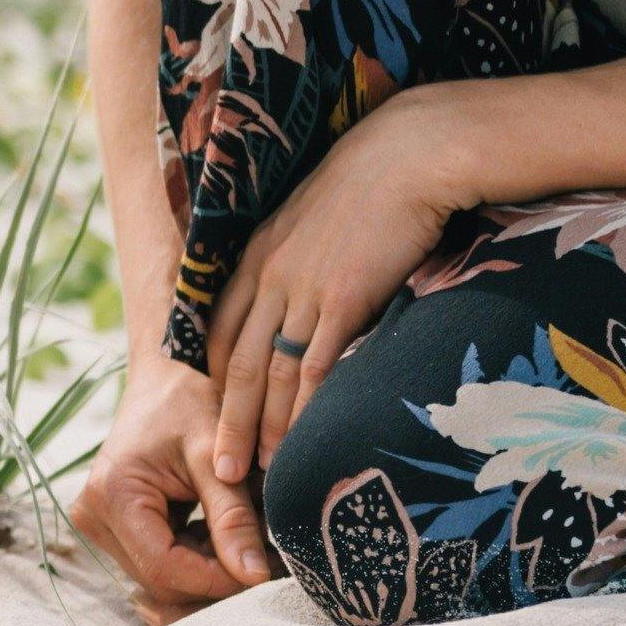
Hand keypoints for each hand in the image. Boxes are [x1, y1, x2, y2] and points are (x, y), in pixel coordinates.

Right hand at [68, 351, 260, 615]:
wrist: (167, 375)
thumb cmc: (190, 402)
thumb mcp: (215, 458)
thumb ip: (234, 519)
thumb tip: (256, 578)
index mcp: (112, 494)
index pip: (165, 568)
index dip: (217, 580)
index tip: (265, 573)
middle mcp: (92, 516)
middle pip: (161, 579)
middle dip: (215, 576)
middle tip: (265, 559)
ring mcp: (98, 523)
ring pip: (162, 576)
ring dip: (208, 569)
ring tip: (246, 539)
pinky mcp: (112, 526)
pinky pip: (158, 562)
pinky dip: (196, 557)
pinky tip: (222, 533)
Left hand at [204, 93, 472, 500]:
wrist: (412, 153)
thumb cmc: (377, 185)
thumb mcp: (319, 220)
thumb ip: (303, 260)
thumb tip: (313, 297)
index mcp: (258, 256)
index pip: (222, 331)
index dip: (215, 381)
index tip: (214, 418)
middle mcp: (269, 276)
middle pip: (235, 364)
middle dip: (226, 423)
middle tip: (223, 472)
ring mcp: (302, 289)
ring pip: (269, 375)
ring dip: (262, 429)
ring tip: (260, 473)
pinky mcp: (341, 299)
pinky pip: (313, 367)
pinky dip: (303, 411)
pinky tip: (302, 442)